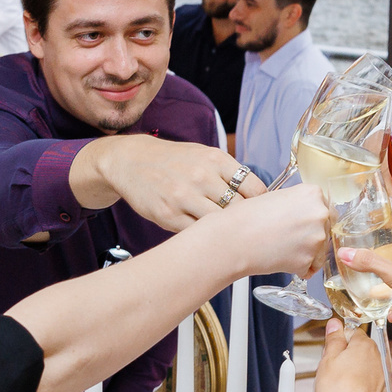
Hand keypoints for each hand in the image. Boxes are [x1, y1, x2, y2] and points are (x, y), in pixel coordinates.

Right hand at [91, 134, 267, 230]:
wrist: (131, 161)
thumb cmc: (174, 161)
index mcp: (215, 159)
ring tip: (226, 235)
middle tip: (244, 229)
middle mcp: (201, 176)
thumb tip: (260, 198)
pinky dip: (203, 237)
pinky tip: (205, 236)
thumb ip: (230, 173)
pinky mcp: (168, 215)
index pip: (255, 189)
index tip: (258, 212)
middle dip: (244, 221)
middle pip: (239, 210)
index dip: (260, 205)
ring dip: (224, 232)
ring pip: (219, 224)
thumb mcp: (204, 155)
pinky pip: (196, 233)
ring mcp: (184, 197)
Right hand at [196, 181, 330, 278]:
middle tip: (287, 238)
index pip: (326, 209)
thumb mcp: (278, 198)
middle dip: (311, 236)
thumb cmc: (247, 218)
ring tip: (280, 248)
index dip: (311, 219)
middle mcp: (320, 213)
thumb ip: (300, 203)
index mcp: (313, 194)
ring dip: (305, 253)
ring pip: (320, 250)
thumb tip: (311, 215)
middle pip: (326, 229)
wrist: (233, 239)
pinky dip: (297, 267)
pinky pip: (309, 268)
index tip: (299, 224)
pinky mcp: (308, 260)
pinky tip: (280, 259)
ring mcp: (317, 238)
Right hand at [312, 318, 387, 391]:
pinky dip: (364, 390)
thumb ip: (333, 339)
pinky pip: (373, 386)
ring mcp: (385, 378)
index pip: (352, 333)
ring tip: (341, 387)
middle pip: (360, 352)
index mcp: (365, 346)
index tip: (330, 352)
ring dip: (356, 374)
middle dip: (347, 359)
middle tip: (332, 372)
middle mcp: (379, 359)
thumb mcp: (327, 360)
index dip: (339, 342)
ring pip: (367, 370)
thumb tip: (335, 325)